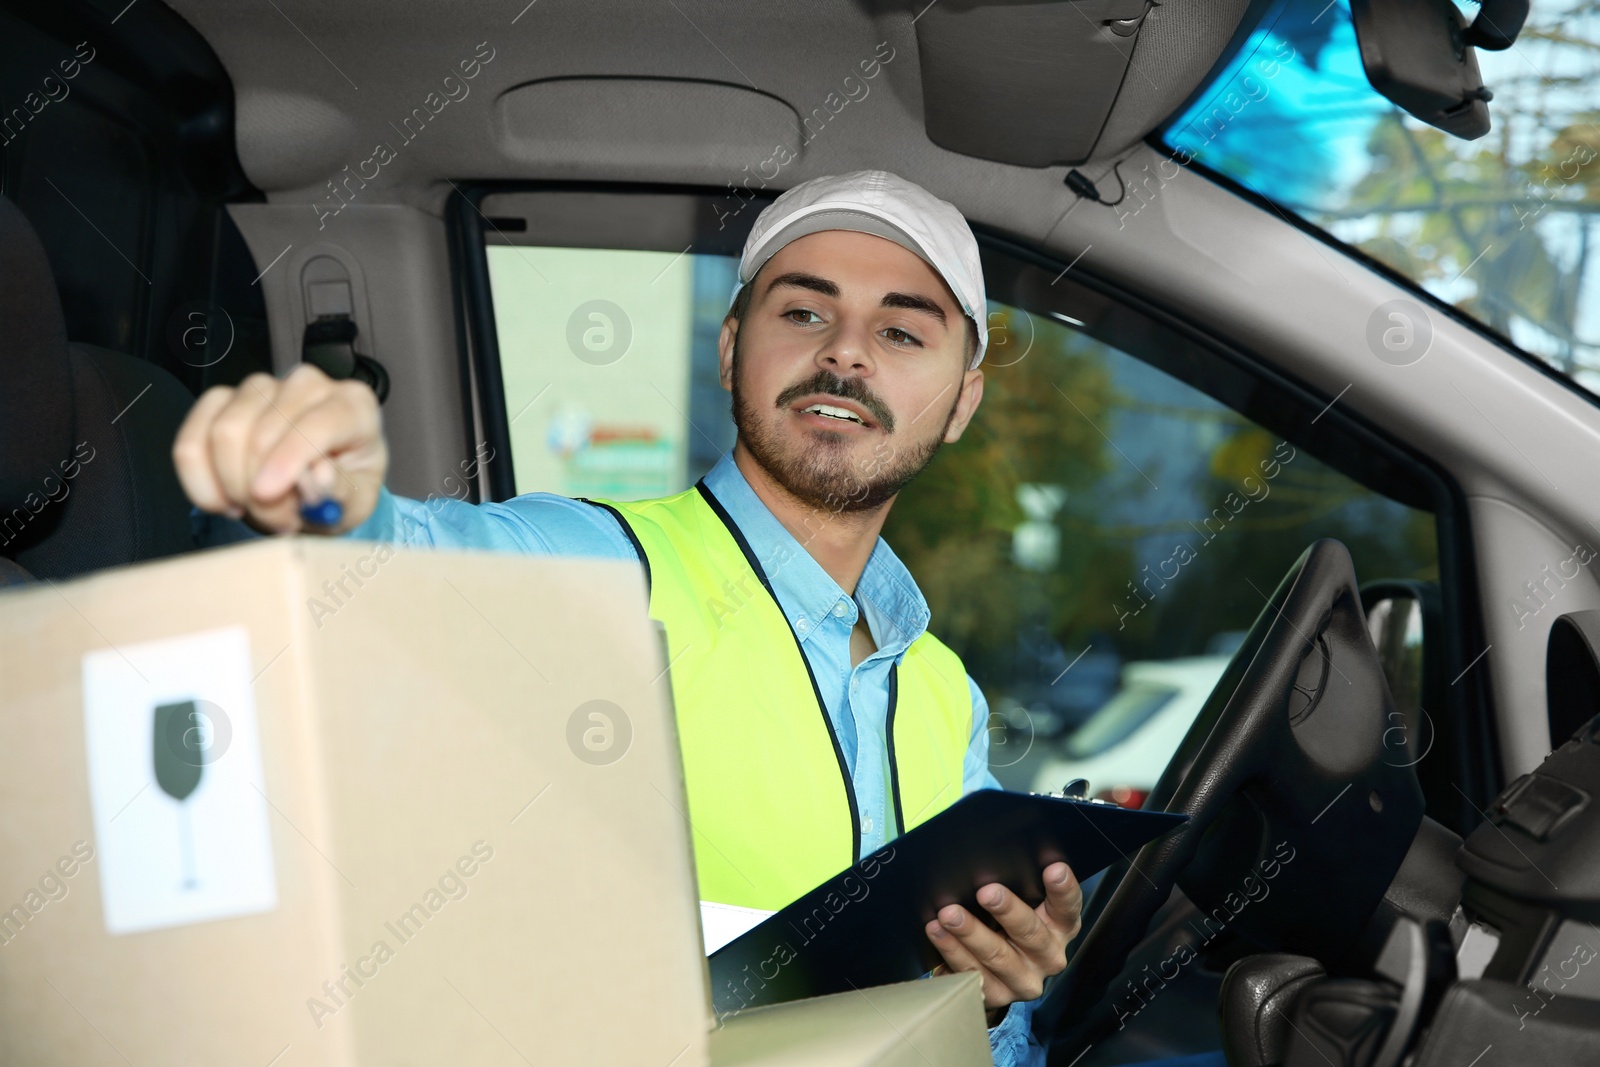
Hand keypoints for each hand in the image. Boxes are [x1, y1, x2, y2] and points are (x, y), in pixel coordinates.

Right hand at [172, 365, 386, 534]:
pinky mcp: (221, 399)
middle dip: (261, 489)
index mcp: (354, 405)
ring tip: (259, 510)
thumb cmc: (342, 489)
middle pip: (264, 431)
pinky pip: (191, 440)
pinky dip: (200, 480)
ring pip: (225, 432)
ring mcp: (262, 387)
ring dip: (233, 486)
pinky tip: (224, 500)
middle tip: (280, 521)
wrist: (317, 485)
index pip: (319, 423)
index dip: (289, 459)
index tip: (267, 494)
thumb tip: (318, 478)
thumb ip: (340, 492)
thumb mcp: (355, 503)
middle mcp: (308, 385)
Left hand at [925, 861, 1081, 1016]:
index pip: (1067, 907)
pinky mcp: (998, 995)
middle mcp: (1048, 957)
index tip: (1053, 869)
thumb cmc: (1009, 922)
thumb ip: (1019, 887)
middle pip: (1031, 934)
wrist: (997, 970)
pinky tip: (937, 933)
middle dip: (1007, 911)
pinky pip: (973, 974)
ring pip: (997, 957)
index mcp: (1060, 927)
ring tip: (948, 914)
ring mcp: (1024, 980)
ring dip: (970, 933)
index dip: (1063, 889)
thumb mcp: (1023, 905)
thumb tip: (990, 861)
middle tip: (985, 892)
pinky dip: (952, 951)